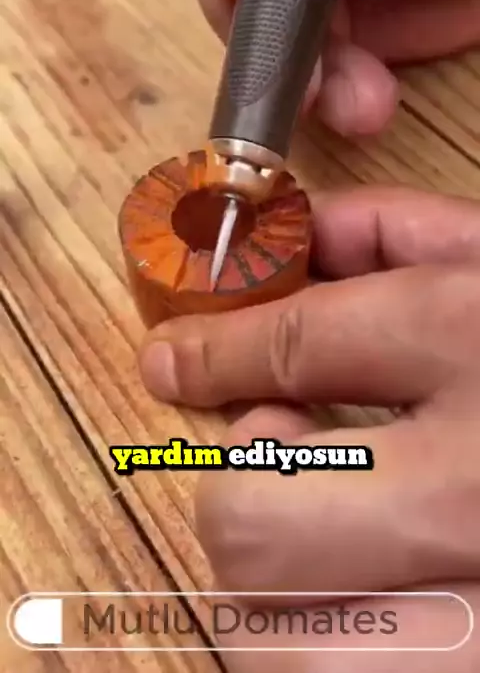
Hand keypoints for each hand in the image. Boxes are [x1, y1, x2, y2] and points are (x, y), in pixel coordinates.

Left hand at [138, 186, 479, 666]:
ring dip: (277, 587)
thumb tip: (295, 237)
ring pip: (278, 641)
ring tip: (338, 546)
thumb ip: (408, 233)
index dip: (211, 351)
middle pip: (254, 517)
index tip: (173, 360)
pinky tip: (375, 600)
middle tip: (286, 458)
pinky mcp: (478, 670)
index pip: (290, 349)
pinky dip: (326, 648)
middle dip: (240, 486)